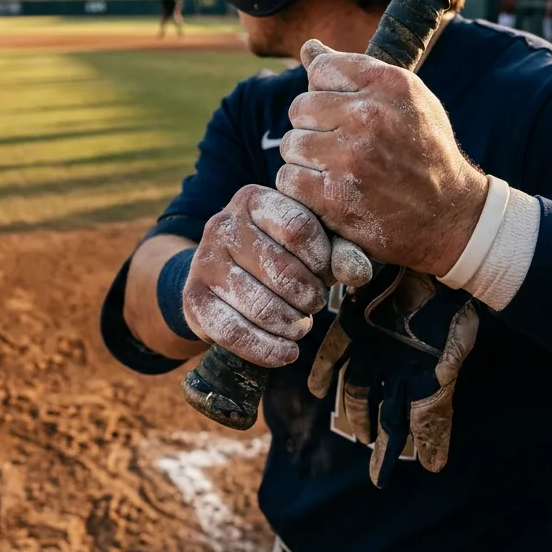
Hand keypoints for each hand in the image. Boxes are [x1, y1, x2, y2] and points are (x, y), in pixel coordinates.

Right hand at [183, 185, 333, 367]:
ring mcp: (204, 261)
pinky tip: (286, 351)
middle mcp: (222, 224)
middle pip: (281, 270)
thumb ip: (339, 252)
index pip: (298, 227)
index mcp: (254, 199)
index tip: (326, 274)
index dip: (322, 260)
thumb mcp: (311, 246)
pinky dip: (267, 349)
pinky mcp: (193, 298)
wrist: (219, 278)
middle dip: (308, 297)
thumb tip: (358, 272)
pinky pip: (234, 332)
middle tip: (314, 304)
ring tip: (300, 325)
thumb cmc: (278, 255)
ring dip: (291, 325)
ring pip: (260, 305)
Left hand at [276, 40, 489, 276]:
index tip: (344, 113)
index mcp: (388, 84)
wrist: (448, 216)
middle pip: (300, 108)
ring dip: (306, 160)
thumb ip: (356, 71)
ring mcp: (349, 158)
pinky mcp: (333, 197)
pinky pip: (288, 179)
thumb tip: (308, 48)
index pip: (321, 69)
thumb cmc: (424, 151)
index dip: (327, 92)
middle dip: (313, 127)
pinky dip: (301, 189)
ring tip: (336, 170)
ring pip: (290, 144)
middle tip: (339, 146)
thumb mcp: (406, 99)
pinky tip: (327, 192)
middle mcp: (368, 116)